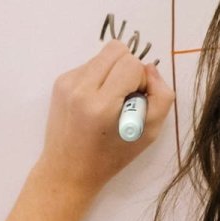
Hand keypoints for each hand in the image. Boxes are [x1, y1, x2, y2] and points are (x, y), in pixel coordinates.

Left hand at [35, 39, 175, 194]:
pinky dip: (98, 77)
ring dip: (113, 72)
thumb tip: (149, 67)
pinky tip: (94, 101)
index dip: (141, 80)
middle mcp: (79, 89)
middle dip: (128, 69)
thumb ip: (161, 96)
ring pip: (102, 55)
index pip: (132, 64)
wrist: (67, 171)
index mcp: (100, 104)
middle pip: (116, 49)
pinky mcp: (59, 82)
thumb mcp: (148, 133)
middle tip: (125, 96)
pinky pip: (89, 65)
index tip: (135, 101)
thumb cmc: (111, 157)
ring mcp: (66, 84)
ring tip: (109, 100)